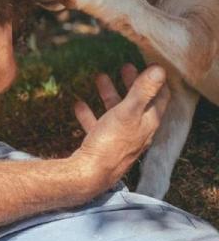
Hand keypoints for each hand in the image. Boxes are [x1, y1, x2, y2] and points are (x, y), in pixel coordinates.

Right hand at [68, 63, 169, 195]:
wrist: (90, 174)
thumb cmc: (111, 142)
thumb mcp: (128, 111)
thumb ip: (143, 90)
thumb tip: (159, 69)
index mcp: (148, 122)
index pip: (161, 97)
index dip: (157, 81)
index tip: (150, 65)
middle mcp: (138, 131)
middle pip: (138, 103)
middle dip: (132, 84)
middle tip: (126, 66)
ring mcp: (120, 140)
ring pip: (117, 112)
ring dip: (109, 94)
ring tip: (100, 77)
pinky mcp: (103, 146)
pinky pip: (98, 125)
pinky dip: (90, 113)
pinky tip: (79, 104)